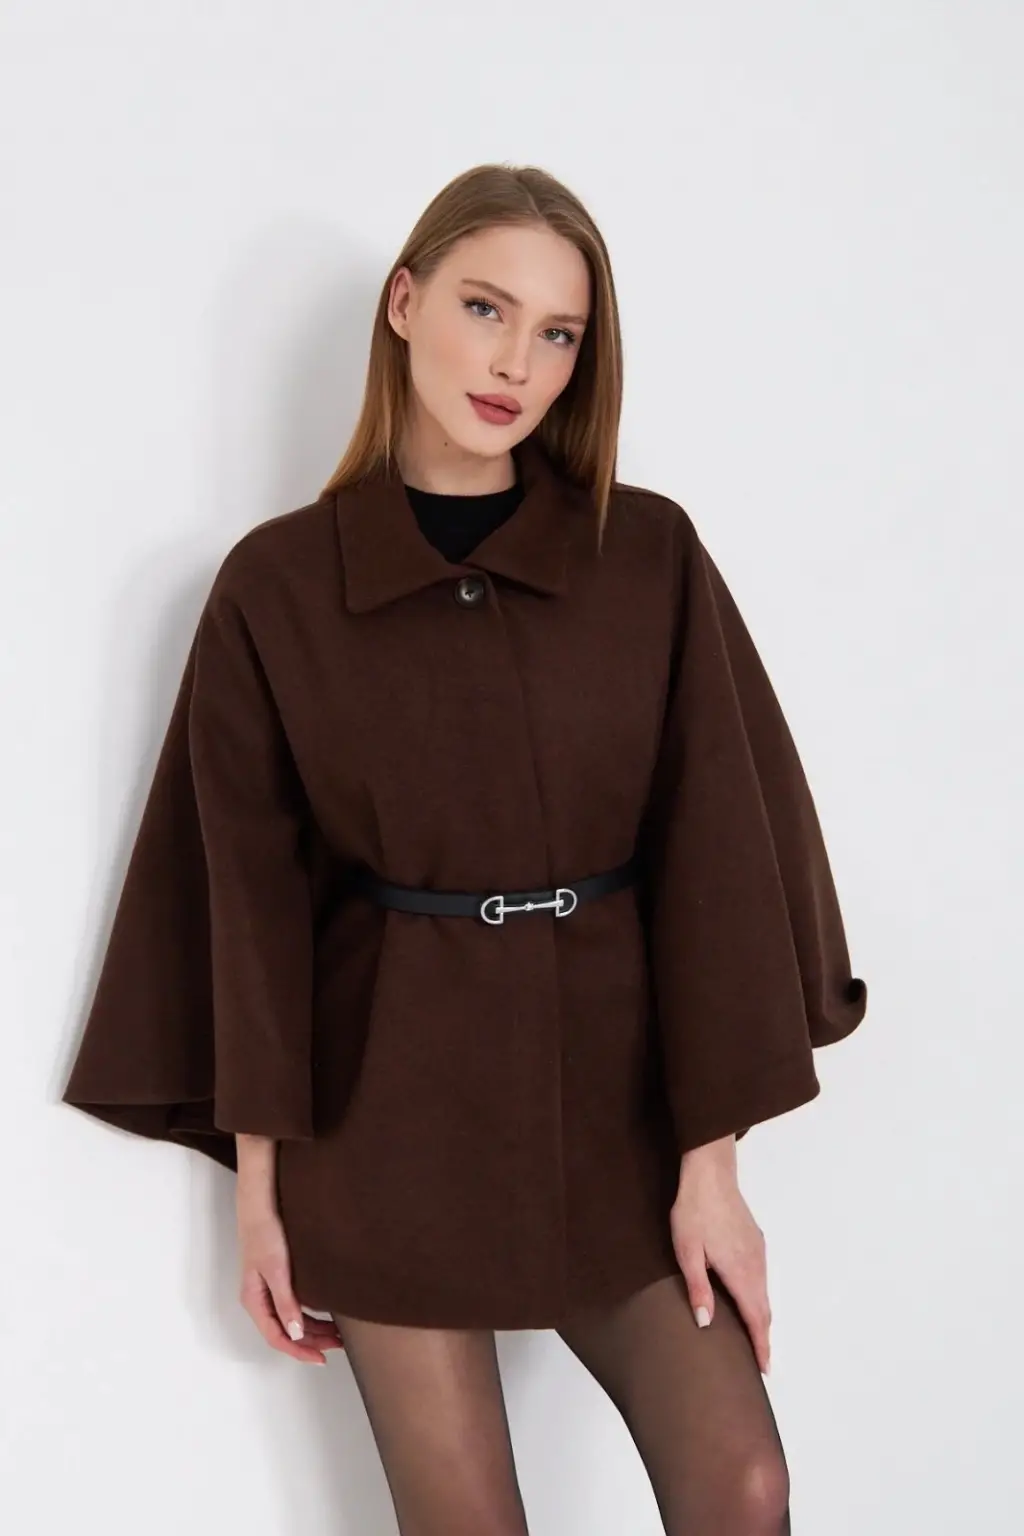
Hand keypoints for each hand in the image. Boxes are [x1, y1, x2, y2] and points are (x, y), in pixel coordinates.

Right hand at [236, 1200, 344, 1364]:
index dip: (299, 1351)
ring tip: (336, 1333)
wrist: (261, 1204)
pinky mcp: (277, 1277)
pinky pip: (293, 1305)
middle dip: (311, 1342)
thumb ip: (285, 1302)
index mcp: (254, 1301)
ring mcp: (268, 1289)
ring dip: (312, 1329)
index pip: (277, 1337)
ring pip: (291, 1319)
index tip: (321, 1359)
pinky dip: (309, 1314)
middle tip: (337, 1345)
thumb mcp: (276, 1270)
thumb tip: (295, 1333)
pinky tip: (324, 1313)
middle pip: (285, 1331)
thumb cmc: (265, 1234)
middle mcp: (260, 1299)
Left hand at [669, 1138, 771, 1375]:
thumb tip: (706, 1324)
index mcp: (741, 1271)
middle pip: (764, 1309)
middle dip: (764, 1337)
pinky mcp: (755, 1240)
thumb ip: (698, 1288)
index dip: (761, 1346)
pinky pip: (761, 1278)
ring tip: (753, 1338)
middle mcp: (756, 1264)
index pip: (756, 1318)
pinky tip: (747, 1300)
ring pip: (764, 1293)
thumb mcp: (687, 1251)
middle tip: (760, 1363)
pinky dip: (759, 1297)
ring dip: (761, 1317)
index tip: (765, 1370)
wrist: (710, 1172)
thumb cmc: (694, 1211)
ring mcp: (758, 1251)